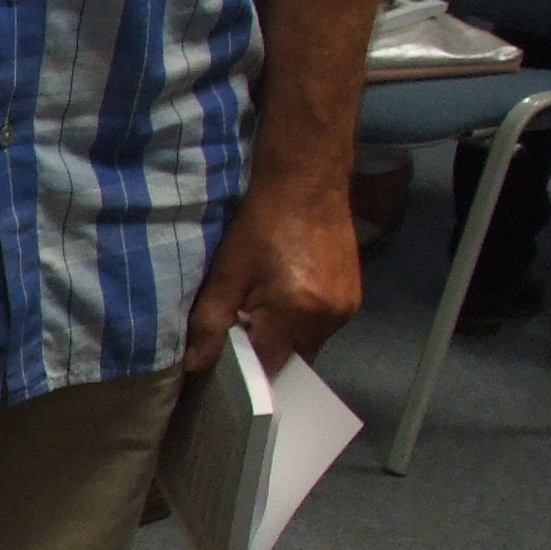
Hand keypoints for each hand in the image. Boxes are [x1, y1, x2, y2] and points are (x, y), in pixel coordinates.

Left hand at [185, 167, 359, 371]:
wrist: (307, 182)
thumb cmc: (262, 224)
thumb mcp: (227, 273)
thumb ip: (210, 324)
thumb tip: (195, 367)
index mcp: (298, 314)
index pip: (269, 367)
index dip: (244, 367)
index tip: (225, 356)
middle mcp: (330, 318)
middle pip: (290, 358)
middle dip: (265, 349)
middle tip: (242, 323)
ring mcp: (347, 308)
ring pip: (307, 343)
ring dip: (284, 333)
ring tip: (264, 302)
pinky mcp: (354, 297)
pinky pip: (322, 325)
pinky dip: (301, 319)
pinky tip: (286, 293)